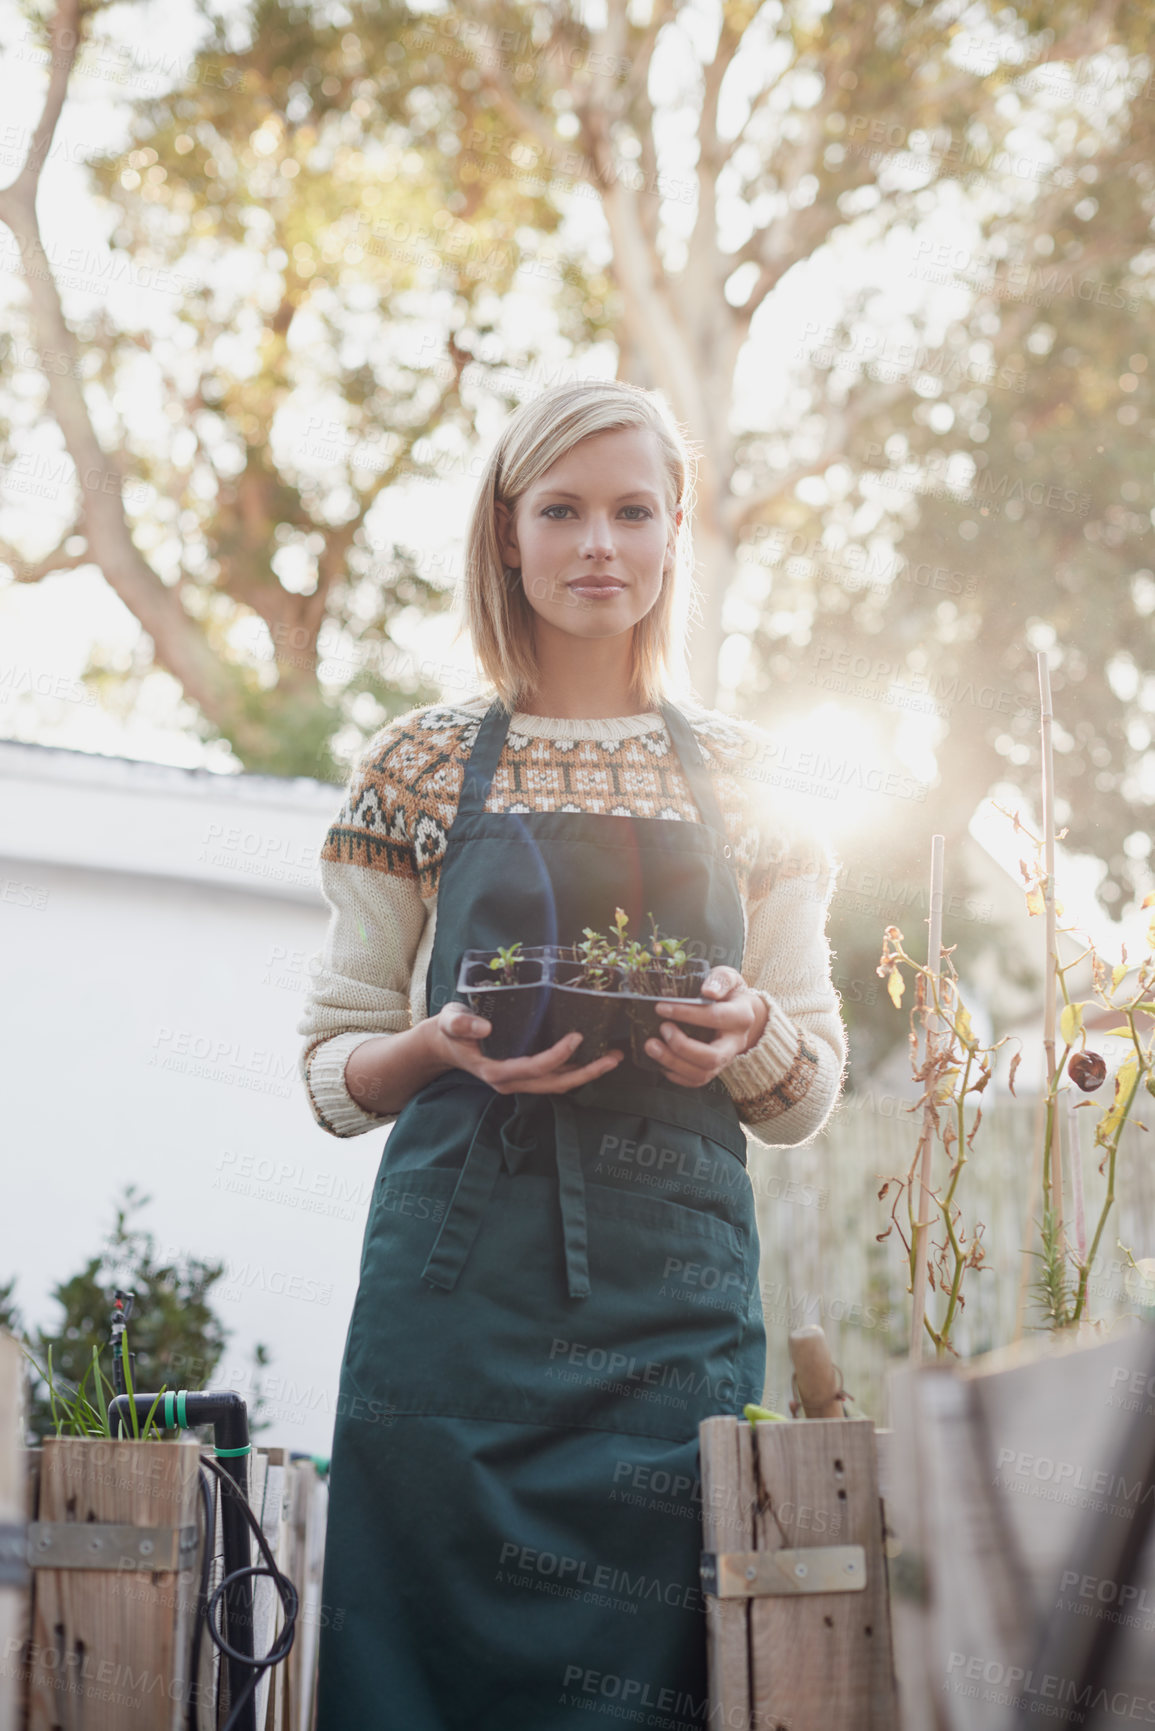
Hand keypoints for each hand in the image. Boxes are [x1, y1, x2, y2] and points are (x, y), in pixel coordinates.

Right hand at [427, 1002, 623, 1095]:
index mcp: (495, 1071)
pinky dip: (574, 1069)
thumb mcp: (451, 1022)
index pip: (533, 1068)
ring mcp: (519, 1081)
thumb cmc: (450, 1030)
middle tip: (612, 1058)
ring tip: (612, 1058)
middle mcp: (510, 1082)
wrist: (444, 1044)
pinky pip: (553, 1077)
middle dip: (586, 1072)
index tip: (576, 1037)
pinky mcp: (524, 1075)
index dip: (557, 1056)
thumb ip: (463, 1024)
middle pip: (554, 1083)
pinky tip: (592, 1056)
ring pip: (557, 1084)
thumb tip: (485, 1027)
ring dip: (586, 1073)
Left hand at [644, 966, 768, 1088]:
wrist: (740, 1013)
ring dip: (673, 1063)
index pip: (715, 1018)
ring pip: (702, 1074)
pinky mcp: (713, 1069)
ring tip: (651, 1046)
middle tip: (661, 1029)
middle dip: (681, 1047)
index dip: (686, 1013)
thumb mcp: (727, 977)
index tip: (661, 1007)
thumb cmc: (728, 993)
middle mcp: (734, 1043)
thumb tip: (708, 990)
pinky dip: (675, 1075)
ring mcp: (725, 1059)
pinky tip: (660, 1061)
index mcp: (740, 1016)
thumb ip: (720, 980)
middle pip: (712, 1058)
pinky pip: (695, 1081)